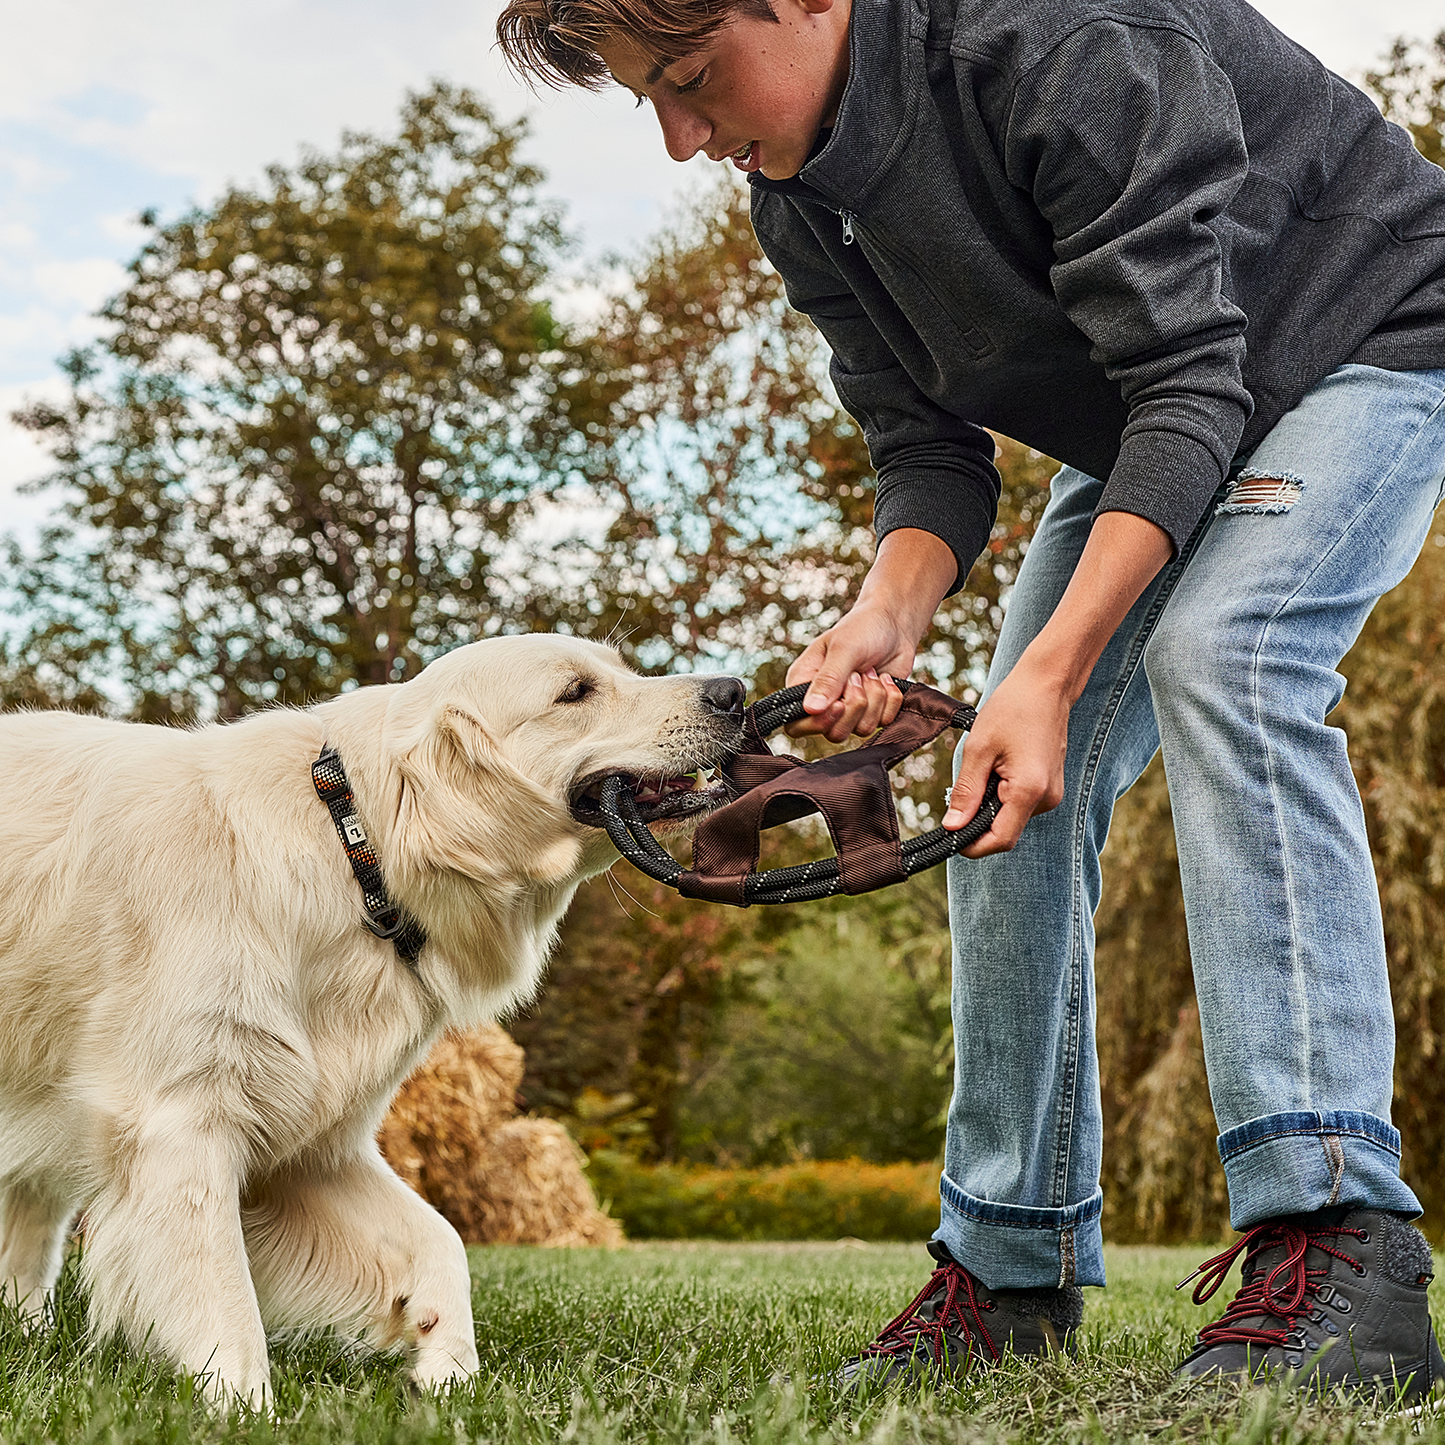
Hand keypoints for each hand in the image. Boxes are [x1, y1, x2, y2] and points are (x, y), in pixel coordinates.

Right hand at [784, 528, 956, 742]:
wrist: (894, 623)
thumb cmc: (862, 628)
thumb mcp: (844, 649)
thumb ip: (828, 679)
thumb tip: (811, 709)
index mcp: (804, 685)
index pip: (796, 724)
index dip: (817, 723)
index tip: (838, 704)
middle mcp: (825, 701)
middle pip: (833, 732)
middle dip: (855, 706)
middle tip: (859, 676)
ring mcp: (850, 709)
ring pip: (861, 729)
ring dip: (874, 699)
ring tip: (873, 672)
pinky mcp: (874, 711)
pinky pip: (883, 723)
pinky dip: (890, 700)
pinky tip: (886, 678)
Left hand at [942, 511, 1173, 852]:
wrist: (1046, 684)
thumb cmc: (1012, 709)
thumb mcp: (979, 749)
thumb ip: (966, 791)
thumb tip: (952, 827)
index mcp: (1030, 791)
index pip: (1000, 840)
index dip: (972, 845)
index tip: (949, 836)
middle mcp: (1047, 799)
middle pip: (1005, 830)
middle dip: (977, 820)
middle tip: (959, 791)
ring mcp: (1051, 793)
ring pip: (1010, 816)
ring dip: (989, 803)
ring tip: (984, 767)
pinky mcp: (1049, 786)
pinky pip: (1020, 803)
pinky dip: (1001, 793)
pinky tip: (996, 766)